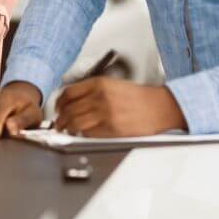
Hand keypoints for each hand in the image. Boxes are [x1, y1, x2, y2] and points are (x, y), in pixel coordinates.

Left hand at [54, 78, 185, 136]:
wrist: (160, 108)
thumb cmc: (140, 98)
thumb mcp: (113, 85)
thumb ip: (92, 91)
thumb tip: (72, 100)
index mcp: (99, 84)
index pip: (68, 92)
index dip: (59, 102)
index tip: (58, 107)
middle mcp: (100, 97)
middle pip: (69, 109)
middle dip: (60, 118)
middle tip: (58, 122)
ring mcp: (105, 113)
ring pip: (75, 122)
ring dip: (67, 128)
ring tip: (66, 130)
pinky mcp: (112, 129)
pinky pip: (88, 133)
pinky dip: (82, 135)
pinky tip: (82, 134)